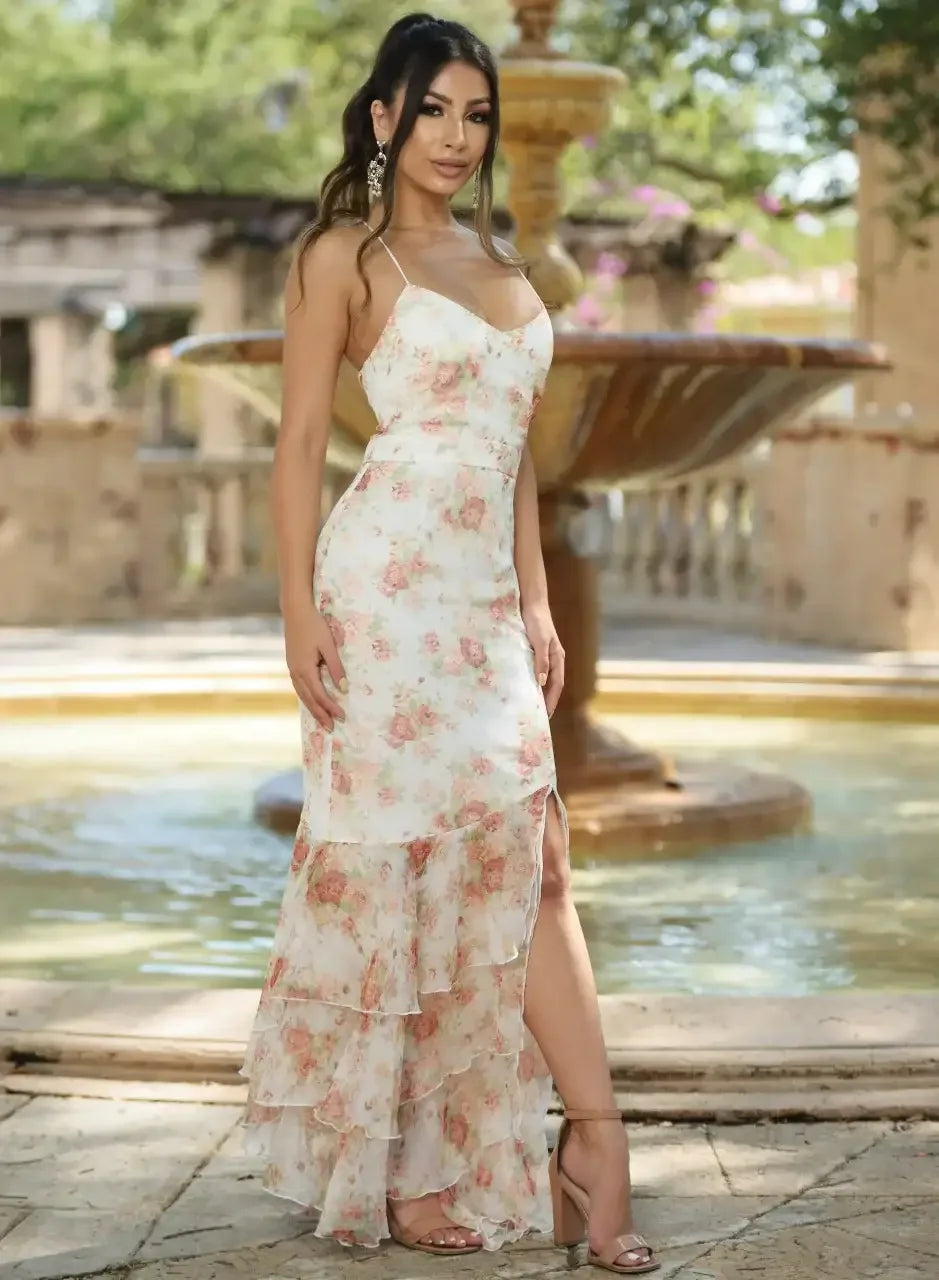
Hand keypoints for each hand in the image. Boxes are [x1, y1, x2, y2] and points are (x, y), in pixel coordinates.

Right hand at [284, 598, 346, 730]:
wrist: (295, 612)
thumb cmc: (315, 626)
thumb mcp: (329, 646)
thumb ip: (336, 668)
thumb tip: (343, 689)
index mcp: (305, 669)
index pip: (320, 694)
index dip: (330, 707)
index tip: (342, 716)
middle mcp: (296, 673)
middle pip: (309, 699)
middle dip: (320, 714)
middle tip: (331, 728)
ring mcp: (292, 670)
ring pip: (302, 695)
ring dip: (313, 709)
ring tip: (322, 721)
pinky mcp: (292, 665)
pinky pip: (299, 688)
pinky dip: (306, 699)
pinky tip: (311, 702)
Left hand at [522, 602, 564, 717]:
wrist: (531, 603)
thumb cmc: (537, 621)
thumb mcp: (540, 642)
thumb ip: (541, 661)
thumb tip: (541, 682)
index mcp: (557, 658)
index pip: (556, 685)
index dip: (551, 700)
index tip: (545, 715)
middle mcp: (552, 659)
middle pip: (551, 685)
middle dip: (546, 700)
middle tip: (537, 716)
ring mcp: (543, 656)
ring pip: (543, 679)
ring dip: (538, 692)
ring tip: (530, 706)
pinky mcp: (534, 652)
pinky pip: (534, 671)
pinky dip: (530, 681)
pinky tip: (522, 687)